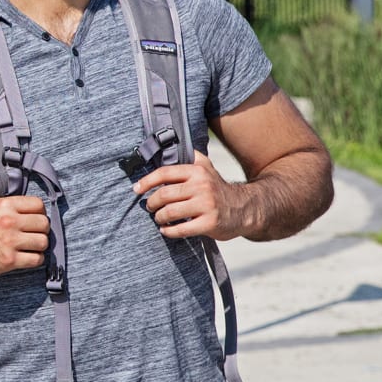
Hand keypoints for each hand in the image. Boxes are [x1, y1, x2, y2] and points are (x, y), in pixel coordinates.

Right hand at [0, 182, 47, 276]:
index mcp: (5, 205)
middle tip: (35, 231)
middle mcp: (9, 222)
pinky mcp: (10, 260)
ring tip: (32, 244)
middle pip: (44, 224)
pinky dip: (35, 259)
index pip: (38, 205)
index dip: (39, 211)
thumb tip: (7, 172)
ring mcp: (10, 243)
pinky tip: (28, 256)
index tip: (34, 216)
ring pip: (43, 242)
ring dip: (40, 244)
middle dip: (41, 228)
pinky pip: (36, 259)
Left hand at [135, 151, 257, 240]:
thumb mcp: (207, 167)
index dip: (147, 181)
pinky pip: (181, 229)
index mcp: (197, 171)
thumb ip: (189, 158)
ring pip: (170, 212)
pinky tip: (166, 230)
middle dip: (151, 203)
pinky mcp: (209, 223)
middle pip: (164, 194)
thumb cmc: (218, 189)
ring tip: (159, 218)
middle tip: (149, 207)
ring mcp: (206, 205)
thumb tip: (165, 150)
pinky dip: (169, 231)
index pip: (165, 173)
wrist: (245, 208)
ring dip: (159, 217)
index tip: (136, 189)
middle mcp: (202, 186)